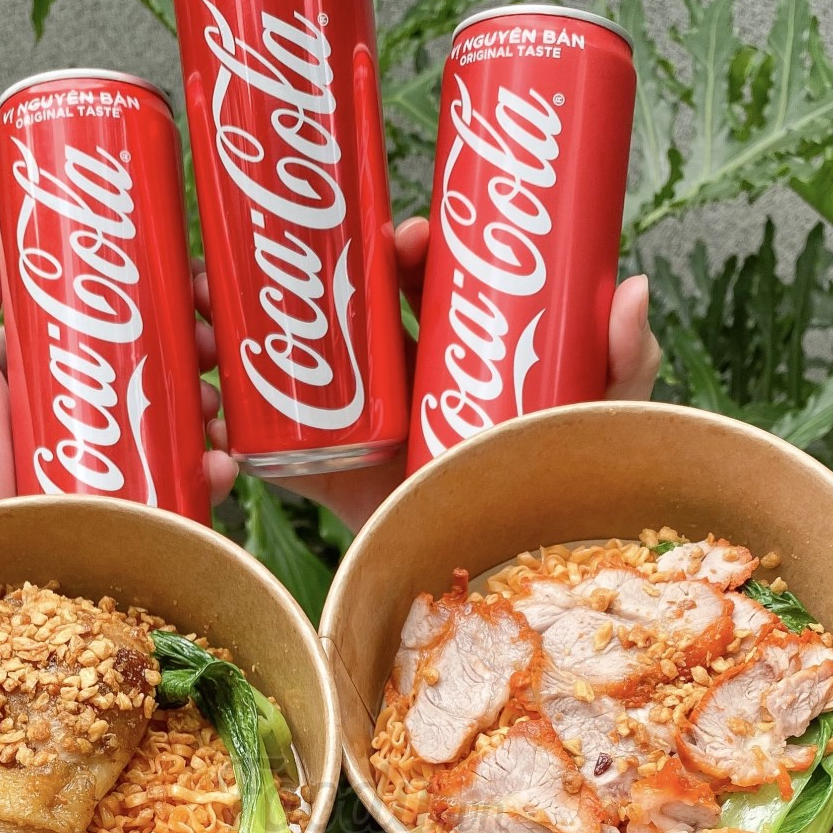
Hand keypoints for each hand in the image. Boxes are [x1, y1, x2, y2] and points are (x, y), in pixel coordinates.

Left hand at [0, 190, 232, 534]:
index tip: (198, 283)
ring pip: (184, 426)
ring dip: (214, 407)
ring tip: (213, 405)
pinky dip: (211, 473)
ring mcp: (114, 467)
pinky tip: (217, 461)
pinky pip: (184, 492)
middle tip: (214, 341)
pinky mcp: (129, 516)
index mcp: (58, 366)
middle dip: (205, 349)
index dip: (171, 297)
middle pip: (168, 368)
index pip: (127, 317)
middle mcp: (93, 413)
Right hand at [198, 217, 661, 529]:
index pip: (417, 281)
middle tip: (298, 250)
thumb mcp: (591, 425)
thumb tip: (631, 284)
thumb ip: (624, 365)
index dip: (404, 248)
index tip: (409, 235)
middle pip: (340, 303)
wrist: (495, 597)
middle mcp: (397, 384)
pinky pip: (261, 437)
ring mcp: (354, 426)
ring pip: (286, 354)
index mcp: (450, 356)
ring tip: (210, 307)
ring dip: (238, 321)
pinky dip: (224, 411)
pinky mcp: (320, 477)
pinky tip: (201, 383)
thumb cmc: (548, 501)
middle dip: (298, 264)